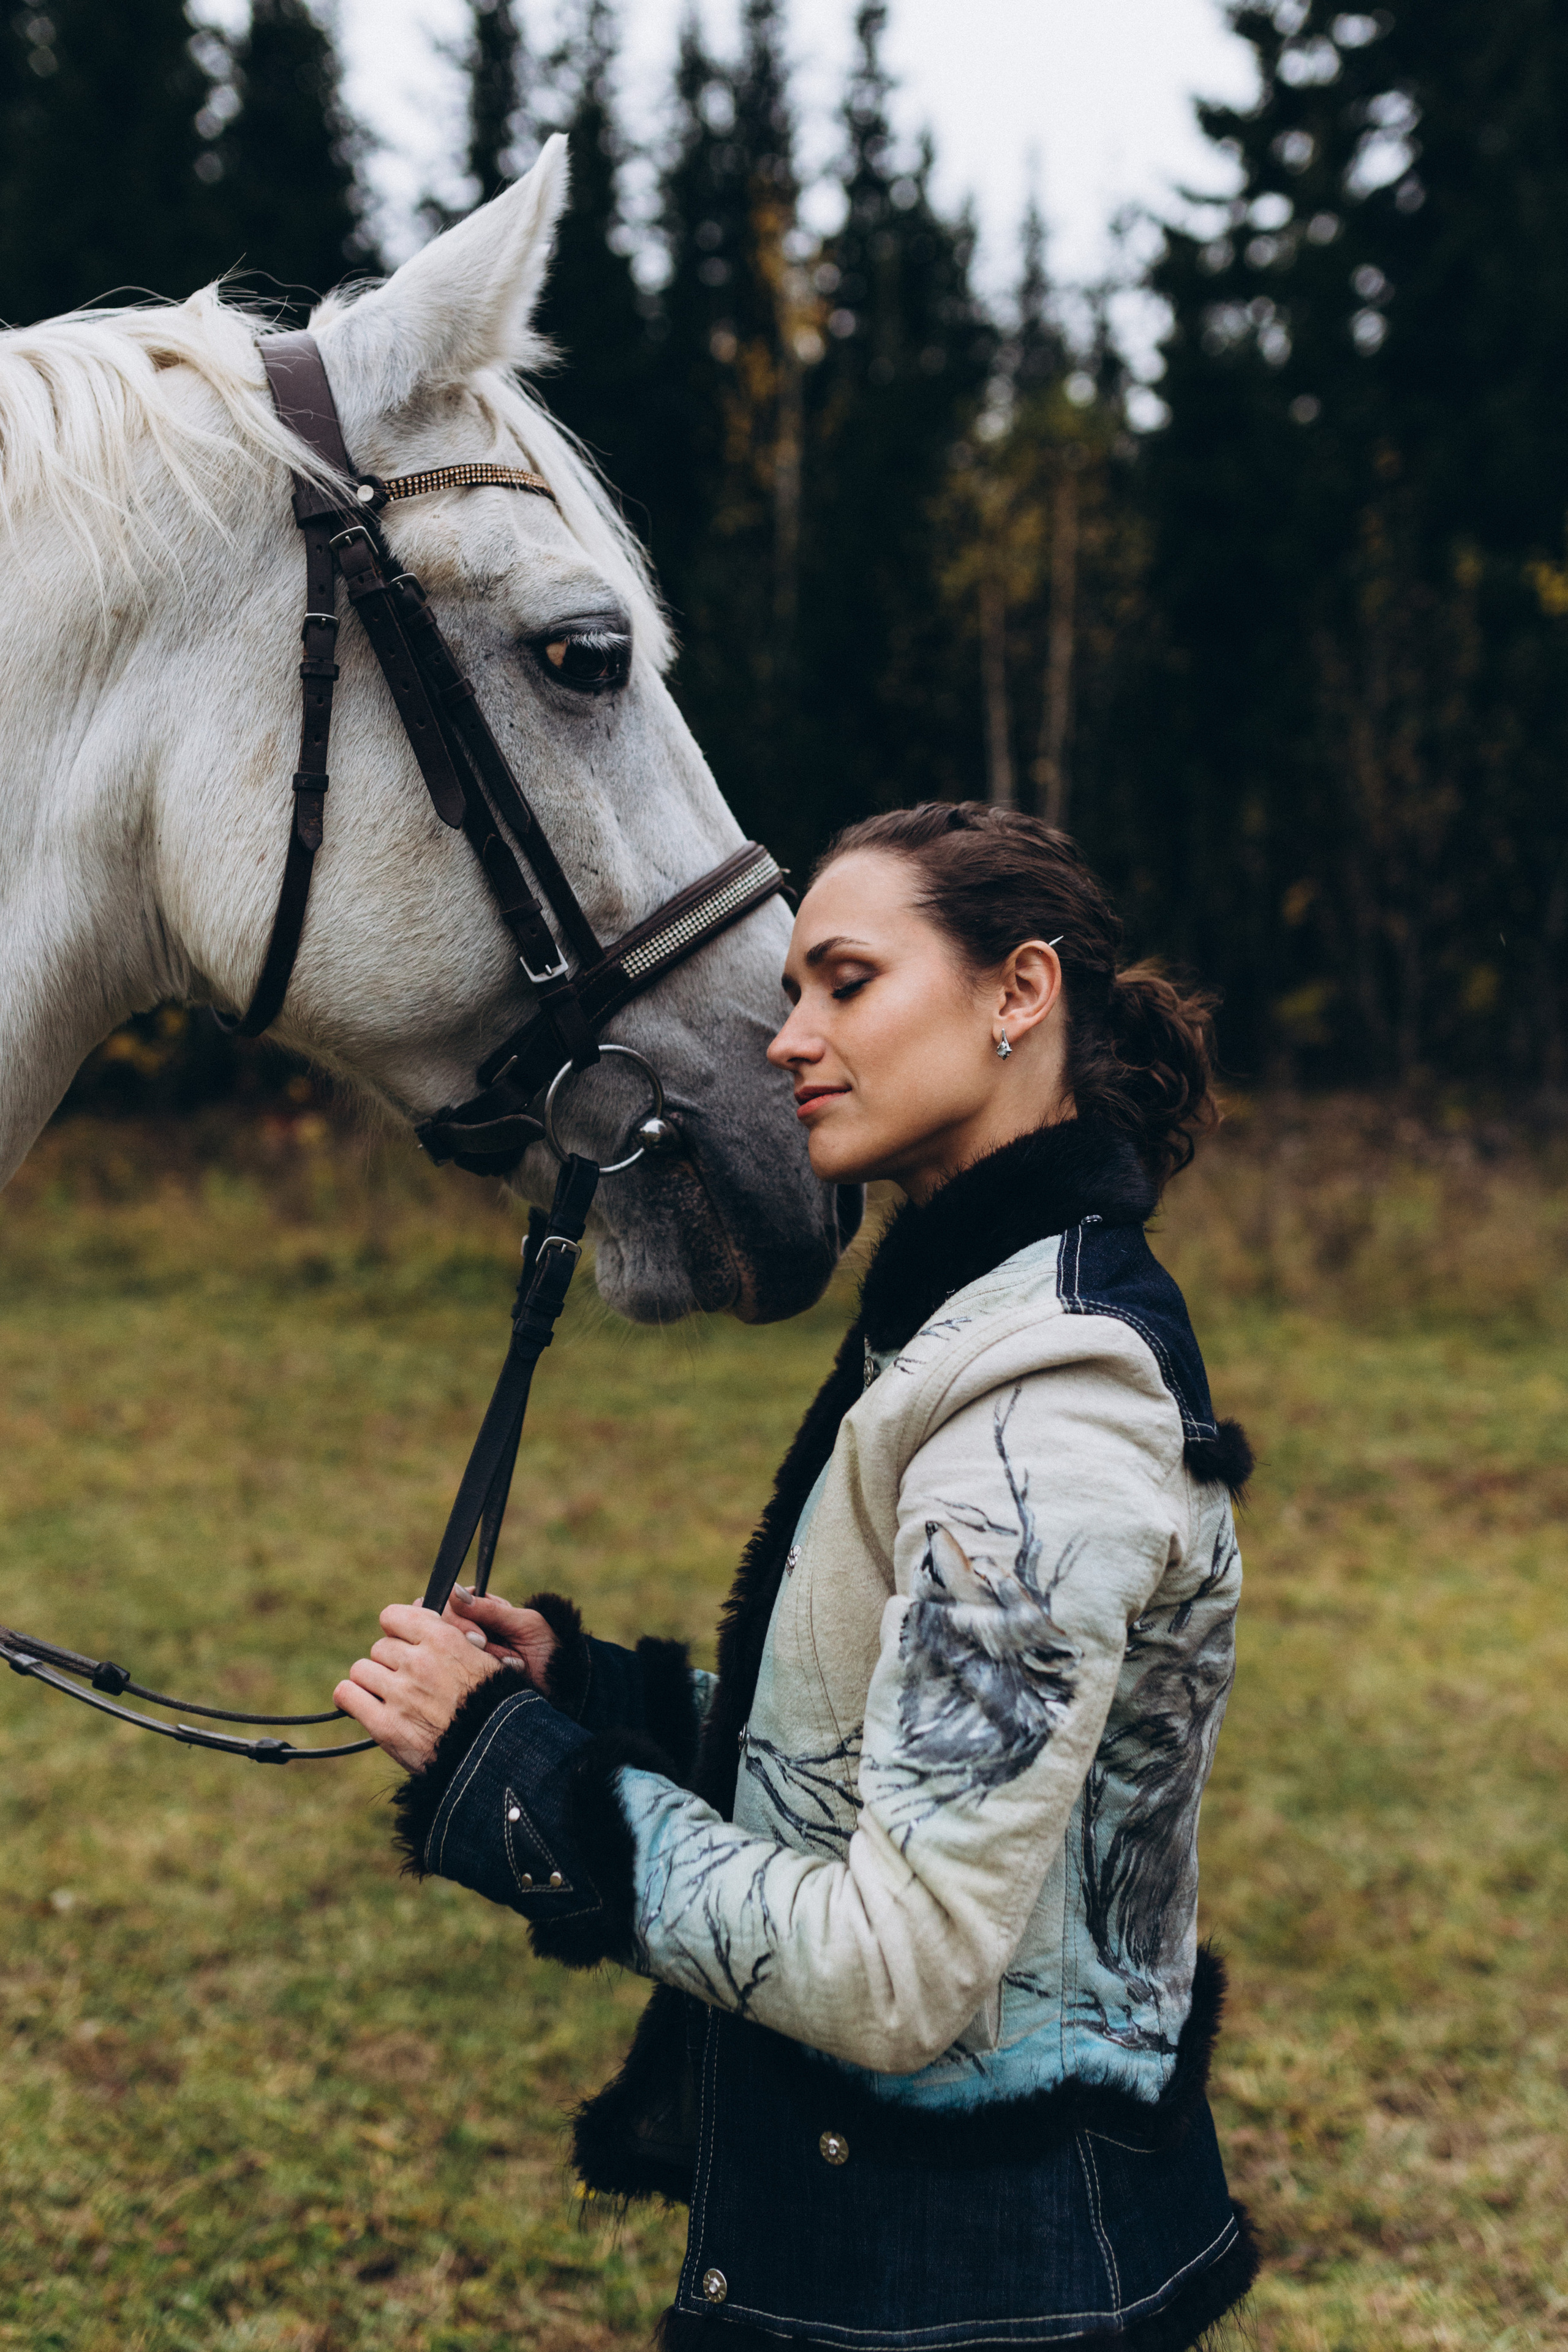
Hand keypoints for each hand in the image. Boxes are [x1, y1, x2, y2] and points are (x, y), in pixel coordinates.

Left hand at [334, 1603, 505, 1771]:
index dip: (397, 1630)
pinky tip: (361, 1704)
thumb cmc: (495, 1707)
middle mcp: (420, 1662)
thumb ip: (456, 1637)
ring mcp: (401, 1694)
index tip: (404, 1643)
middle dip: (390, 1661)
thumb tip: (436, 1619)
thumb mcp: (486, 1658)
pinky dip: (350, 1698)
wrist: (496, 1753)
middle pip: (380, 1647)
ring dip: (371, 1681)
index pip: (394, 1617)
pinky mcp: (386, 1726)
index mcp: (444, 1640)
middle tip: (406, 1679)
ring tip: (387, 1695)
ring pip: (361, 1669)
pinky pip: (347, 1695)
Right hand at [444, 1587, 560, 1688]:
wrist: (559, 1685)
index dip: (459, 1617)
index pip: (453, 1604)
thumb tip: (454, 1592)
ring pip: (454, 1650)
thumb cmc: (546, 1649)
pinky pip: (463, 1671)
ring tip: (511, 1662)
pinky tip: (505, 1673)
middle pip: (446, 1626)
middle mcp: (473, 1630)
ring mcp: (471, 1653)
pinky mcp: (472, 1674)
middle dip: (468, 1639)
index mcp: (485, 1610)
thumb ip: (490, 1610)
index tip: (480, 1635)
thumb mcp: (523, 1624)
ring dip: (485, 1658)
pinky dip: (485, 1673)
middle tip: (487, 1647)